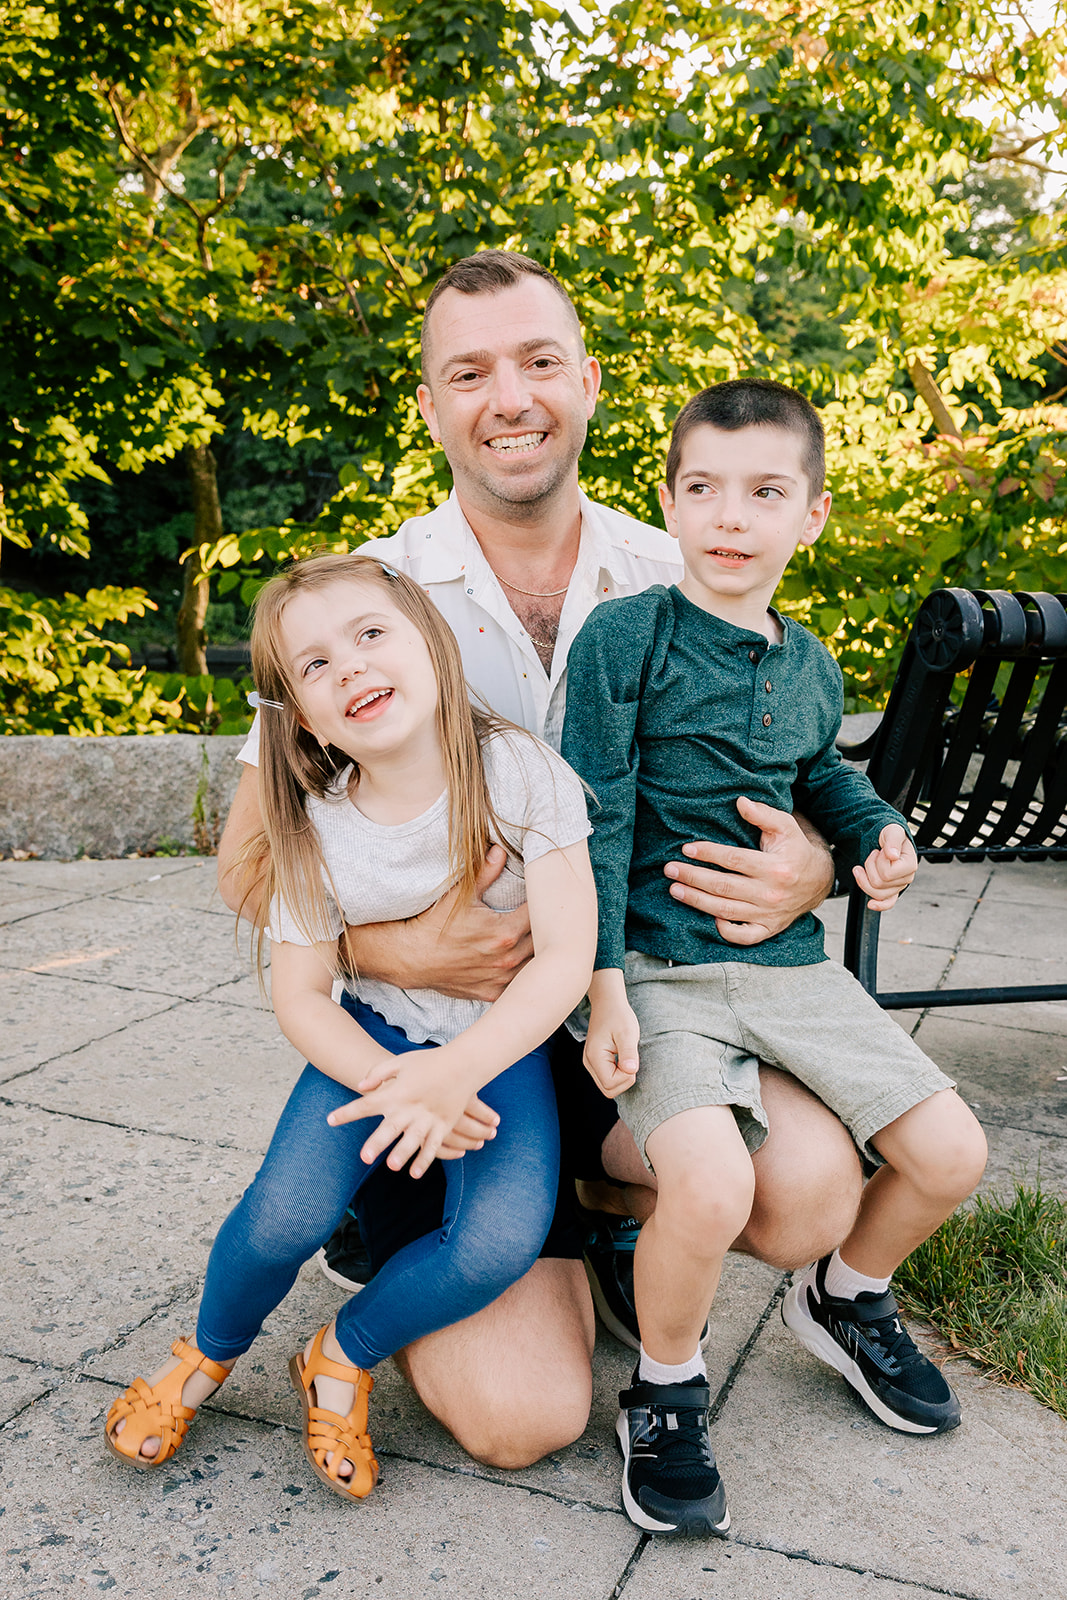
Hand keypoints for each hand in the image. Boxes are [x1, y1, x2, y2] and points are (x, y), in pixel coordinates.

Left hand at [327, 1056, 498, 1178]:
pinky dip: (424, 1160)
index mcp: (396, 1092)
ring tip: (392, 1166)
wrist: (463, 1064)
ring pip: (413, 1140)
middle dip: (377, 1142)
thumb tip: (359, 1087)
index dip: (348, 1112)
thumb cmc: (429, 1062)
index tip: (330, 1120)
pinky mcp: (443, 1125)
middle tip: (364, 1157)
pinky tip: (414, 1173)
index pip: (367, 1104)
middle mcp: (410, 1107)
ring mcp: (428, 1118)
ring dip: (403, 1154)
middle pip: (390, 1128)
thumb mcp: (400, 1062)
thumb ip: (378, 1074)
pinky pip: (433, 1146)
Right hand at [344, 844, 533, 1001]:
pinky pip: (518, 986)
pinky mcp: (492, 993)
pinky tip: (523, 966)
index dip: (544, 906)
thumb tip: (500, 849)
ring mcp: (501, 979)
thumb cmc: (435, 925)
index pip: (540, 916)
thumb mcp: (461, 895)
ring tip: (539, 941)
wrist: (411, 958)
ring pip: (534, 967)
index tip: (543, 898)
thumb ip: (485, 872)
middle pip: (542, 943)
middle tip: (545, 918)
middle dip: (544, 929)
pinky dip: (523, 976)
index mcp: (505, 932)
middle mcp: (508, 959)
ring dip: (537, 954)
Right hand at [583, 972, 639, 1098]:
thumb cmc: (619, 1016)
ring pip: (608, 1086)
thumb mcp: (627, 1033)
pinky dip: (619, 1074)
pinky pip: (608, 1078)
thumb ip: (629, 1053)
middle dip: (624, 1081)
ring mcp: (591, 1063)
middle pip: (608, 1090)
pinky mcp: (596, 1062)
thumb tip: (630, 1071)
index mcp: (594, 1056)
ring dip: (622, 1078)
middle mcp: (589, 1063)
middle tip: (631, 1060)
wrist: (608, 1003)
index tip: (632, 1060)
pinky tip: (623, 1059)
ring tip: (627, 1058)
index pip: (610, 1084)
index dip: (626, 1077)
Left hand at [663, 797, 834, 946]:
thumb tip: (740, 802)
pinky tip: (708, 918)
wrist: (818, 880)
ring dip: (697, 901)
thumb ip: (763, 814)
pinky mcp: (768, 928)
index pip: (734, 860)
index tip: (687, 848)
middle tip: (670, 869)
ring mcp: (769, 914)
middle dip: (693, 877)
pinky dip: (725, 931)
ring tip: (675, 889)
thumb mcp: (785, 826)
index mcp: (775, 867)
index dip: (708, 853)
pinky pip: (744, 937)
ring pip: (726, 910)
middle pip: (724, 886)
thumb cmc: (794, 850)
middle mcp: (771, 893)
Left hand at [853, 824, 916, 910]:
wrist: (889, 839)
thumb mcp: (892, 831)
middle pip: (879, 884)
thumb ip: (892, 841)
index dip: (878, 861)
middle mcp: (906, 878)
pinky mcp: (892, 890)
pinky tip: (871, 904)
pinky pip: (887, 903)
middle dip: (869, 867)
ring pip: (876, 893)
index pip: (887, 873)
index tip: (880, 850)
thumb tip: (892, 855)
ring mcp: (898, 886)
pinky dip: (879, 905)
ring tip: (867, 864)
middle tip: (874, 854)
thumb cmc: (892, 835)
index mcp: (910, 865)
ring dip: (865, 878)